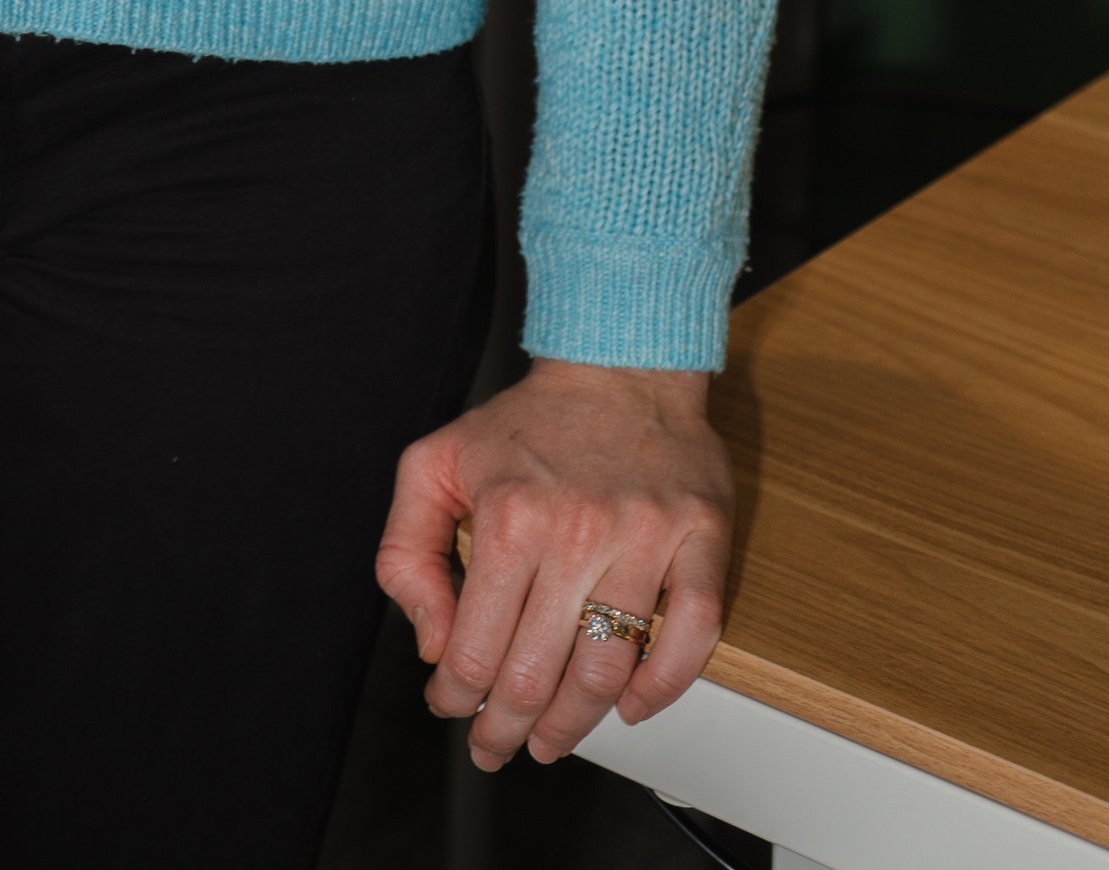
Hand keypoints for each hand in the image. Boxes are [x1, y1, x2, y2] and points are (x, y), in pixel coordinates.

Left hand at [376, 359, 730, 769]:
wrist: (618, 362)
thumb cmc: (527, 423)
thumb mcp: (434, 465)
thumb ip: (408, 552)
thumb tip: (431, 642)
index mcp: (509, 516)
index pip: (473, 650)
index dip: (456, 698)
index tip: (453, 709)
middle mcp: (577, 531)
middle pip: (537, 675)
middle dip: (508, 729)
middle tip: (498, 746)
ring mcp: (645, 536)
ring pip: (608, 670)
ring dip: (576, 725)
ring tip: (553, 741)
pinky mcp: (700, 535)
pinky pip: (694, 633)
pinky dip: (665, 686)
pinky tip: (633, 707)